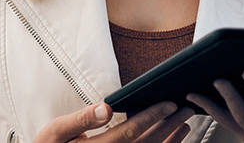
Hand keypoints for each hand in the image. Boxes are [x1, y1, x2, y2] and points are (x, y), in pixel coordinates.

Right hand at [36, 102, 193, 142]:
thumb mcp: (56, 132)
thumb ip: (80, 120)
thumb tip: (105, 108)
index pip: (129, 131)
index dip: (151, 117)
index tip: (169, 103)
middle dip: (168, 125)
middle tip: (187, 108)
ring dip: (170, 139)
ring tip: (185, 123)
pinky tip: (172, 138)